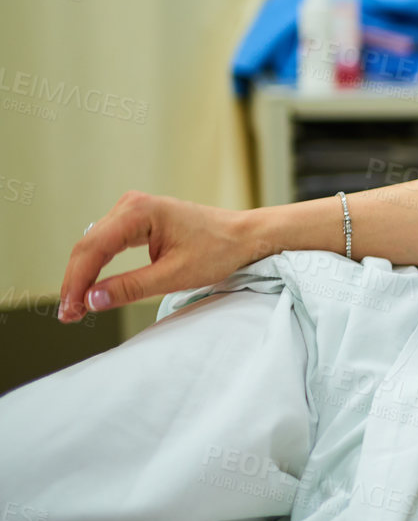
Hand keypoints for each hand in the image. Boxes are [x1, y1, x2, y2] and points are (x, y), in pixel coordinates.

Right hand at [58, 191, 265, 321]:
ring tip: (77, 308)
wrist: (246, 236)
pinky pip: (108, 243)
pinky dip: (98, 266)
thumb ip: (131, 287)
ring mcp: (133, 210)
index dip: (76, 282)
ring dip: (84, 275)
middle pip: (88, 246)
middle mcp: (131, 205)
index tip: (70, 312)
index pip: (93, 249)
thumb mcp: (175, 275)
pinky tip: (92, 288)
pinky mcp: (138, 219)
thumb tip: (91, 300)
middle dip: (76, 282)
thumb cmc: (219, 251)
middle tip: (69, 316)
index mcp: (138, 212)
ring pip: (95, 245)